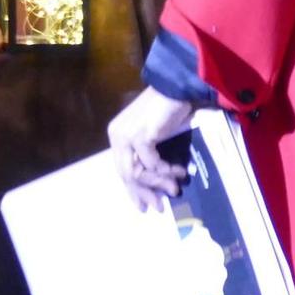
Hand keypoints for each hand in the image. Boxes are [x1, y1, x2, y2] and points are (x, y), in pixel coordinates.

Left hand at [108, 87, 195, 210]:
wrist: (175, 89)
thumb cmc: (166, 110)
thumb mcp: (152, 135)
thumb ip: (148, 154)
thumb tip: (157, 180)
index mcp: (116, 136)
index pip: (122, 168)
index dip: (134, 189)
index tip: (144, 205)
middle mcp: (117, 136)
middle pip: (126, 174)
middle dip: (144, 192)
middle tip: (160, 206)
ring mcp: (126, 136)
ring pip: (138, 172)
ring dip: (158, 183)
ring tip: (175, 188)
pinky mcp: (141, 136)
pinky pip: (151, 164)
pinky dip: (165, 171)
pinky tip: (179, 172)